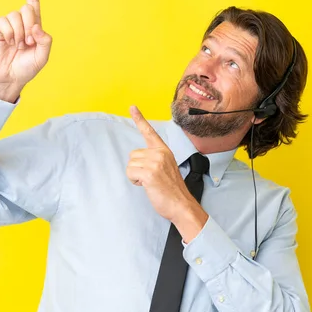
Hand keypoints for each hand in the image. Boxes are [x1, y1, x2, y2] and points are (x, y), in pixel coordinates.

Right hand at [0, 0, 52, 101]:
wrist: (11, 78)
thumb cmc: (27, 68)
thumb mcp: (43, 56)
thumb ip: (45, 40)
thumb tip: (35, 25)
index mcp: (35, 27)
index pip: (34, 3)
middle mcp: (22, 23)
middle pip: (27, 8)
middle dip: (30, 25)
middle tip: (28, 43)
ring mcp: (9, 26)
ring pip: (16, 15)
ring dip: (19, 33)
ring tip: (18, 46)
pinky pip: (4, 22)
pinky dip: (9, 34)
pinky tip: (8, 43)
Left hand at [127, 106, 201, 222]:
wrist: (182, 205)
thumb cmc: (172, 190)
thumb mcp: (166, 168)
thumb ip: (155, 160)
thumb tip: (140, 160)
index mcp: (164, 151)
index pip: (149, 132)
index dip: (139, 119)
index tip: (132, 107)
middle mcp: (160, 153)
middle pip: (133, 155)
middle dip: (137, 168)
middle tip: (151, 178)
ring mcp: (155, 162)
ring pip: (130, 165)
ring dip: (136, 176)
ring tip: (150, 183)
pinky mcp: (150, 173)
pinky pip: (130, 173)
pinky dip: (134, 181)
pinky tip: (146, 185)